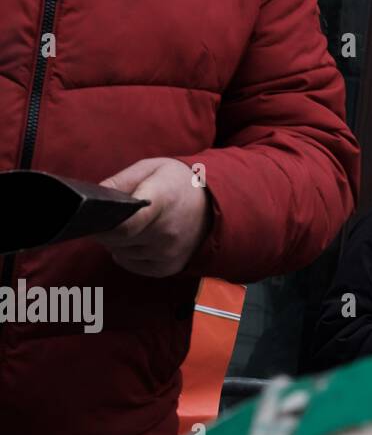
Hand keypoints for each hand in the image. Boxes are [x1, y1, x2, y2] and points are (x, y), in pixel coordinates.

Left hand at [99, 158, 211, 276]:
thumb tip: (92, 197)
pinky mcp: (169, 267)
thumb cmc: (178, 182)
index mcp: (162, 200)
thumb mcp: (151, 168)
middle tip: (113, 216)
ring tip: (133, 225)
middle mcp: (167, 231)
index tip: (96, 216)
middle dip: (107, 229)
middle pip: (118, 240)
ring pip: (122, 252)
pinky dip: (128, 254)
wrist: (216, 203)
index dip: (103, 224)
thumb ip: (120, 181)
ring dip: (119, 242)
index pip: (125, 225)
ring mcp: (169, 252)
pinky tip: (139, 239)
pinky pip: (133, 265)